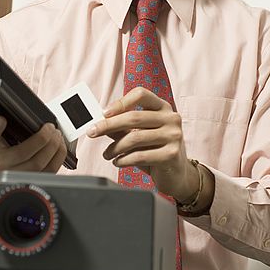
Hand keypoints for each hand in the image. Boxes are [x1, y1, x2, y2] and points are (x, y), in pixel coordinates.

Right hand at [0, 117, 66, 184]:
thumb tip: (1, 110)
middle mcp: (1, 163)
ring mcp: (16, 174)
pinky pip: (49, 171)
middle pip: (22, 153)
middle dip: (41, 138)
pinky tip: (60, 146)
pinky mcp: (30, 180)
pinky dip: (58, 156)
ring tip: (57, 134)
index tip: (1, 119)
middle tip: (50, 127)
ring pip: (38, 164)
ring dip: (52, 147)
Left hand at [87, 87, 198, 201]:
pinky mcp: (171, 155)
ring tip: (107, 154)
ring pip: (135, 138)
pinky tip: (118, 162)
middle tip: (92, 132)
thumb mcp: (140, 135)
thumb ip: (123, 127)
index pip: (141, 94)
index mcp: (163, 107)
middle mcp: (171, 118)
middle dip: (108, 125)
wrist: (177, 174)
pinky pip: (140, 156)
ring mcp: (173, 136)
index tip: (104, 113)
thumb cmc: (156, 150)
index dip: (120, 102)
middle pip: (134, 117)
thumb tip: (100, 123)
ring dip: (114, 147)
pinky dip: (124, 160)